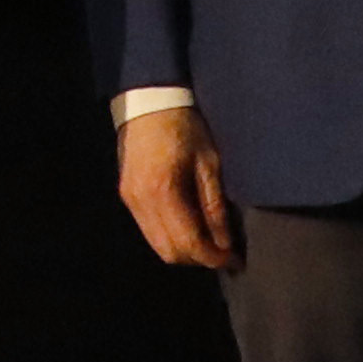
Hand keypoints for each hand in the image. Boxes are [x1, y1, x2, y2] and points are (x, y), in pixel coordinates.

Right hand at [115, 97, 240, 272]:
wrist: (148, 100)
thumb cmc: (184, 126)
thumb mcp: (208, 162)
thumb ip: (214, 205)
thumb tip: (225, 244)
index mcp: (163, 191)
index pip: (188, 243)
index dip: (213, 258)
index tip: (235, 260)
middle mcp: (140, 202)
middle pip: (169, 252)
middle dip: (198, 258)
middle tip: (223, 252)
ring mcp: (130, 200)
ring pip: (157, 245)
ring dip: (183, 250)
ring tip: (209, 241)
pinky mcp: (126, 196)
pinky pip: (149, 230)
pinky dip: (170, 236)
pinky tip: (189, 225)